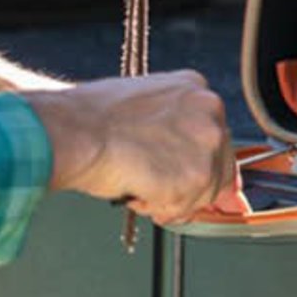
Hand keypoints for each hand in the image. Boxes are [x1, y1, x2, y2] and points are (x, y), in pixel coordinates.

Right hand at [23, 70, 235, 224]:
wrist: (78, 130)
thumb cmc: (95, 116)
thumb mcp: (145, 104)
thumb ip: (172, 124)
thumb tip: (182, 153)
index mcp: (195, 87)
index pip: (215, 136)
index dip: (198, 162)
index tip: (189, 174)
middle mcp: (209, 109)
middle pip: (218, 166)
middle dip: (188, 184)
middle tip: (156, 184)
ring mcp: (206, 142)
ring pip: (202, 193)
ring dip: (170, 199)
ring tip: (138, 182)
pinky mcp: (197, 175)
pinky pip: (184, 209)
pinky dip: (159, 209)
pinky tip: (138, 189)